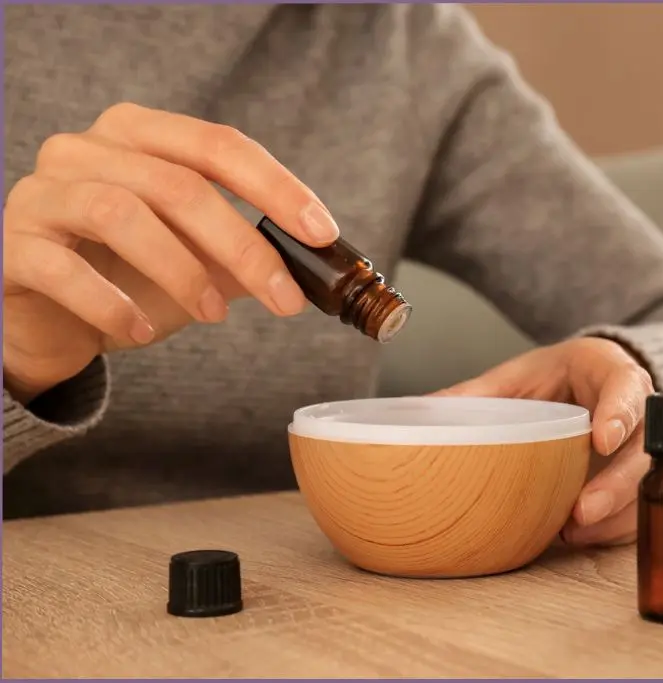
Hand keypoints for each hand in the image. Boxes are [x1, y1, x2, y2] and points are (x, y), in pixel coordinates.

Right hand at [3, 102, 339, 402]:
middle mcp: (85, 149)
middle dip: (242, 245)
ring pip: (121, 214)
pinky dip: (111, 304)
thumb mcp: (197, 259)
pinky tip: (142, 328)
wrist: (47, 318)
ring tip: (214, 313)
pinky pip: (63, 269)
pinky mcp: (12, 245)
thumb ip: (245, 251)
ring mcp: (42, 193)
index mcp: (139, 135)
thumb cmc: (127, 276)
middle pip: (178, 184)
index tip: (322, 232)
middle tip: (284, 298)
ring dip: (182, 271)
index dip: (276, 186)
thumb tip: (316, 264)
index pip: (218, 145)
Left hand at [434, 337, 654, 546]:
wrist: (588, 380)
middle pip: (645, 448)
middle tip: (582, 510)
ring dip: (614, 514)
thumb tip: (424, 410)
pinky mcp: (637, 478)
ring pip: (646, 485)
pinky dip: (611, 527)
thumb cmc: (557, 376)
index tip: (601, 441)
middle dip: (617, 484)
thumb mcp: (519, 374)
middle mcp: (637, 410)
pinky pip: (637, 507)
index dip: (619, 414)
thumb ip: (478, 392)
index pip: (626, 388)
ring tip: (572, 532)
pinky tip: (578, 535)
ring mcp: (642, 447)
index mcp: (611, 371)